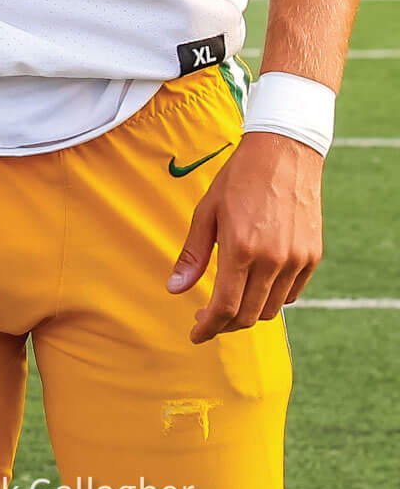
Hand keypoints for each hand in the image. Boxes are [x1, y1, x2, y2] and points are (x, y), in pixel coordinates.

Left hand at [168, 131, 323, 343]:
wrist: (284, 154)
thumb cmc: (237, 180)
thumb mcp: (206, 213)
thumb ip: (192, 255)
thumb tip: (175, 290)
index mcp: (241, 249)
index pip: (226, 307)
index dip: (209, 327)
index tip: (196, 334)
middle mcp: (273, 260)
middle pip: (250, 315)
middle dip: (226, 325)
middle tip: (207, 321)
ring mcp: (297, 260)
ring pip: (272, 308)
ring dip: (249, 313)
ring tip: (229, 304)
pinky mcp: (312, 256)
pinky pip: (292, 292)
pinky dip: (272, 298)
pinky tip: (254, 287)